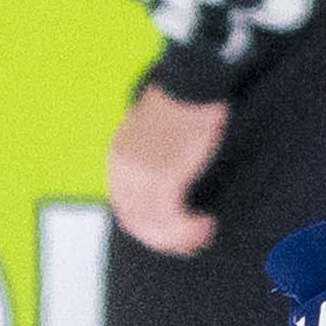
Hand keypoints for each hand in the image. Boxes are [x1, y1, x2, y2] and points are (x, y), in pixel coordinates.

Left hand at [105, 78, 234, 255]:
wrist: (190, 82)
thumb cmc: (182, 101)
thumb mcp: (154, 132)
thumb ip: (152, 158)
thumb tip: (169, 182)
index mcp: (118, 159)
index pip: (125, 208)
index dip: (149, 228)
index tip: (174, 233)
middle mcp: (123, 171)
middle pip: (136, 223)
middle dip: (165, 240)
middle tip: (191, 242)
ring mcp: (141, 176)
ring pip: (154, 226)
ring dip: (181, 238)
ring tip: (204, 233)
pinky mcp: (163, 178)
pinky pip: (172, 219)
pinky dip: (190, 230)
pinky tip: (206, 225)